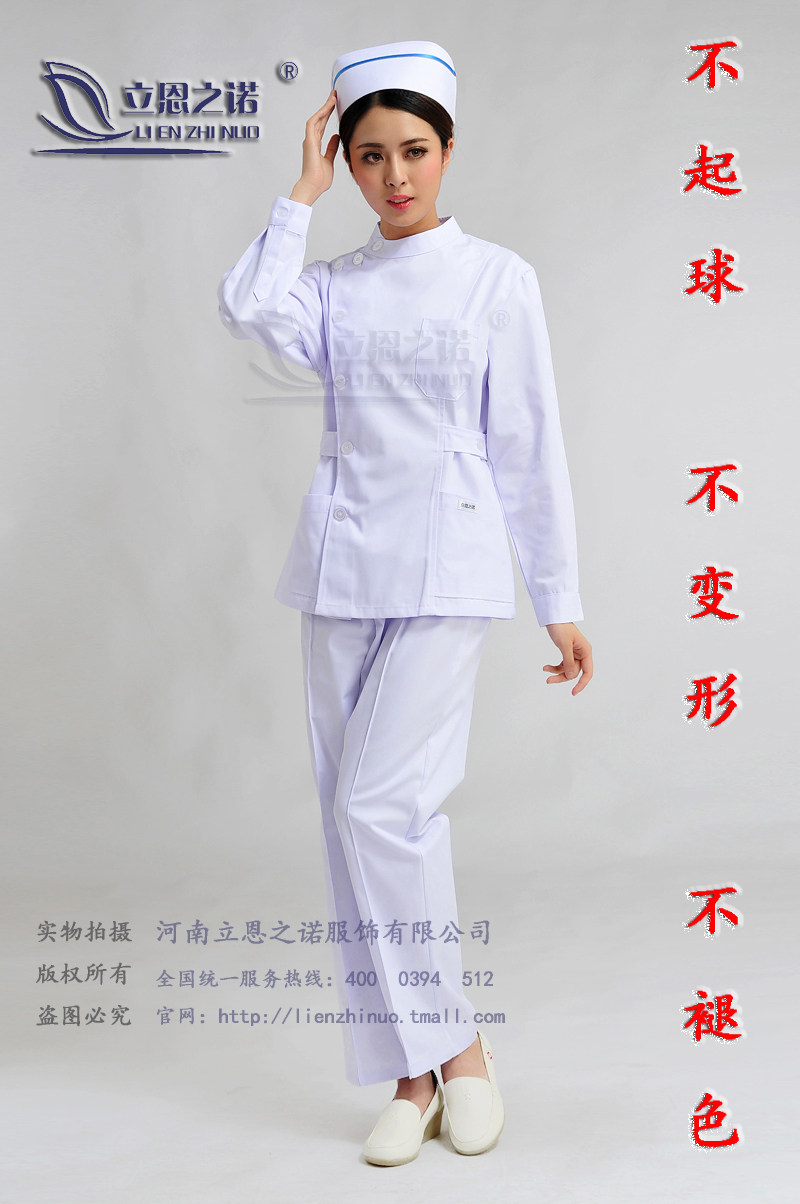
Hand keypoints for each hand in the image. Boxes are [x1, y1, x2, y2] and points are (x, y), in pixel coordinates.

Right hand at [289, 90, 339, 205]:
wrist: (312, 186)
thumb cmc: (319, 179)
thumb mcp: (330, 160)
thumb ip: (331, 148)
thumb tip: (336, 137)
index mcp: (315, 145)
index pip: (322, 126)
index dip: (328, 115)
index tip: (334, 106)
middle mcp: (311, 140)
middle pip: (320, 119)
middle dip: (327, 107)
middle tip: (334, 95)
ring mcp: (309, 140)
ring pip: (317, 118)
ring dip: (325, 107)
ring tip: (333, 97)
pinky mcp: (309, 141)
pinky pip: (313, 123)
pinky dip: (320, 114)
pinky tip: (327, 106)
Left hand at [543, 623, 592, 694]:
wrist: (554, 616)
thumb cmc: (561, 627)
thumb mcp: (564, 645)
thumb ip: (568, 661)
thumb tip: (572, 676)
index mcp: (585, 651)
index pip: (587, 672)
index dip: (582, 684)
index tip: (573, 692)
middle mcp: (582, 653)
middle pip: (575, 672)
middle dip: (562, 677)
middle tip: (549, 680)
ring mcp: (575, 653)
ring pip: (568, 669)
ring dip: (557, 672)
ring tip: (545, 671)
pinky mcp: (567, 652)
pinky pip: (563, 664)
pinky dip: (554, 667)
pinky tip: (545, 667)